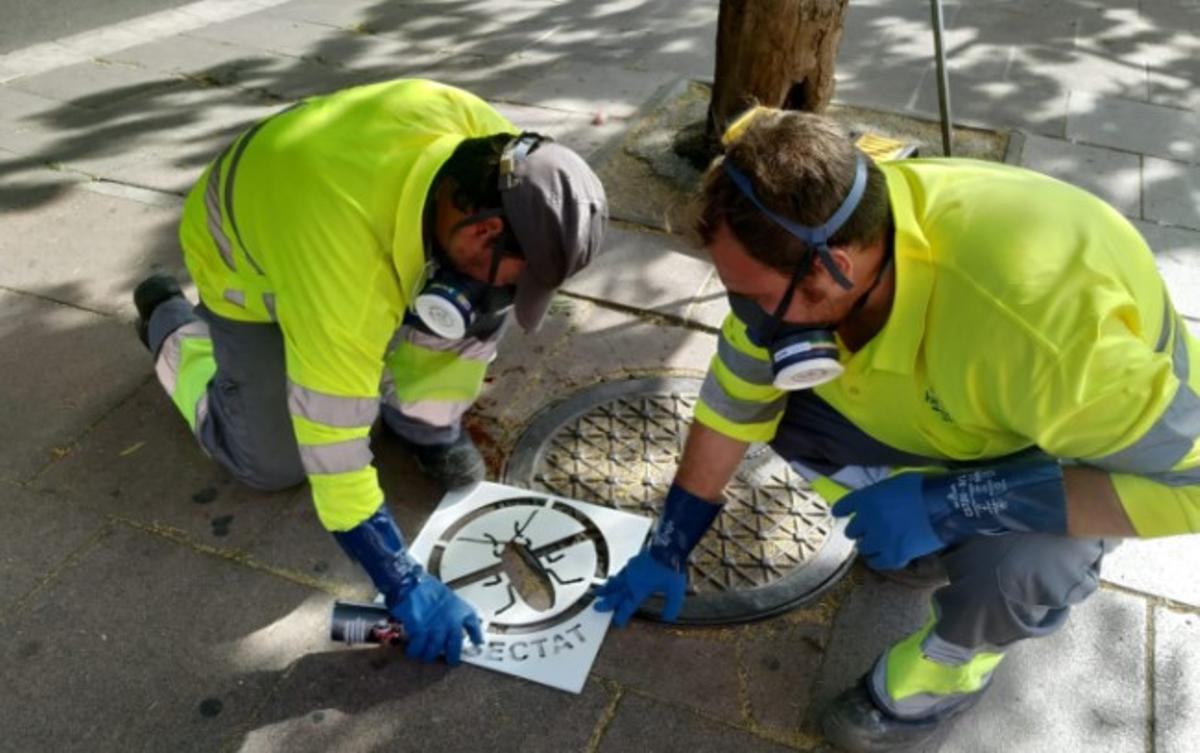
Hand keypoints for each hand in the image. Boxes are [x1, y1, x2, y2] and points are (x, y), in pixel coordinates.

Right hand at [388, 573, 483, 664]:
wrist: (411, 583)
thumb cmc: (427, 586)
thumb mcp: (447, 596)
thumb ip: (451, 610)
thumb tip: (452, 621)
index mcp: (461, 610)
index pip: (474, 626)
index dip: (477, 636)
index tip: (479, 643)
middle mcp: (452, 622)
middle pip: (455, 647)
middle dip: (452, 657)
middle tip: (450, 661)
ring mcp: (437, 628)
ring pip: (434, 650)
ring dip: (429, 655)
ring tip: (426, 656)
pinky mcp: (421, 631)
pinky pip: (418, 647)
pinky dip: (414, 650)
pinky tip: (412, 650)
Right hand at [593, 550, 686, 626]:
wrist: (668, 546)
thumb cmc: (671, 568)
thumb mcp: (675, 592)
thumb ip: (671, 607)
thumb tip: (668, 618)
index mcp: (638, 590)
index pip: (627, 606)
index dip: (621, 615)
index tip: (617, 623)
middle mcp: (631, 581)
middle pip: (615, 594)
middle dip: (606, 602)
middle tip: (596, 607)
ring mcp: (631, 570)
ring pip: (615, 582)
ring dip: (607, 589)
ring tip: (598, 592)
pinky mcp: (633, 561)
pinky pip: (621, 572)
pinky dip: (616, 578)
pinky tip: (616, 577)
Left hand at [830, 472, 944, 570]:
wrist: (946, 505)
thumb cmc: (922, 489)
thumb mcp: (893, 484)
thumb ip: (876, 495)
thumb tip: (871, 503)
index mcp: (866, 499)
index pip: (843, 507)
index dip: (842, 511)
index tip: (840, 514)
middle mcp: (868, 520)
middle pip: (852, 531)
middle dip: (860, 530)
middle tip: (871, 530)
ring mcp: (881, 539)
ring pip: (863, 548)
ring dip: (870, 545)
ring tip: (881, 543)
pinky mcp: (895, 555)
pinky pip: (878, 563)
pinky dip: (880, 560)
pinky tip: (886, 556)